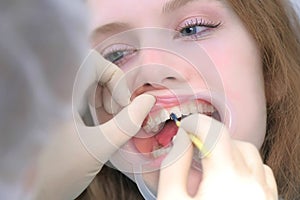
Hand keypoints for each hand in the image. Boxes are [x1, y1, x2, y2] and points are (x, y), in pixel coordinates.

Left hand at [33, 51, 154, 199]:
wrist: (30, 192)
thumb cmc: (59, 171)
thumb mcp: (97, 148)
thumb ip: (127, 123)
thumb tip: (149, 100)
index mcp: (59, 92)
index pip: (92, 62)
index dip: (113, 77)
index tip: (122, 105)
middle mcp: (55, 90)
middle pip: (91, 71)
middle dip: (111, 89)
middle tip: (117, 113)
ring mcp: (55, 100)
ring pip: (87, 83)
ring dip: (104, 98)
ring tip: (109, 121)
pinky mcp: (57, 110)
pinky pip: (81, 96)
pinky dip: (95, 106)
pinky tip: (99, 124)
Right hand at [157, 114, 277, 199]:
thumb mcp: (171, 199)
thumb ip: (174, 165)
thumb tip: (181, 139)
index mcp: (227, 180)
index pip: (216, 133)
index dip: (197, 123)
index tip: (185, 126)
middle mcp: (252, 184)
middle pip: (234, 142)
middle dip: (211, 139)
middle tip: (194, 148)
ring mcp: (264, 195)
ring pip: (251, 156)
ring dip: (230, 152)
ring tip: (211, 165)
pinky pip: (262, 174)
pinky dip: (246, 168)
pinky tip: (228, 180)